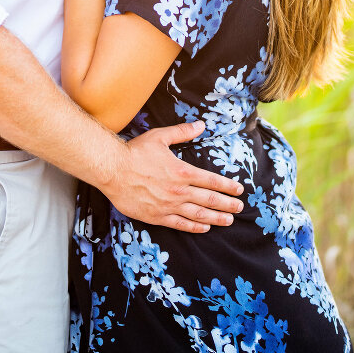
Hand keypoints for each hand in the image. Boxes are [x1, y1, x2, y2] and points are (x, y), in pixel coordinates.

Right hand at [101, 121, 243, 231]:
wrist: (112, 170)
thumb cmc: (135, 151)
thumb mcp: (160, 137)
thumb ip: (183, 132)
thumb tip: (201, 125)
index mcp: (182, 171)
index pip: (211, 181)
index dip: (228, 187)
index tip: (240, 190)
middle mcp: (179, 191)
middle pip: (210, 200)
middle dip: (228, 205)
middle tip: (240, 208)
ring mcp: (168, 206)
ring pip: (199, 215)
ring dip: (216, 218)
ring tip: (229, 220)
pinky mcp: (157, 217)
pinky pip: (181, 224)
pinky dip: (195, 227)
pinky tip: (204, 227)